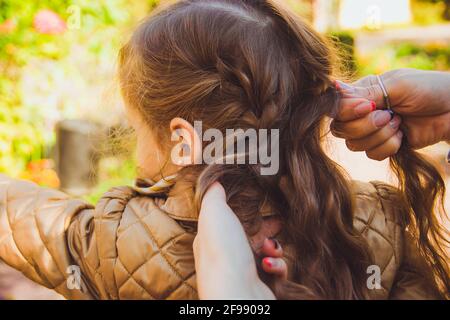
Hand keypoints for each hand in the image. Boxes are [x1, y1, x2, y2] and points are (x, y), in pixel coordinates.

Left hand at [193, 183, 286, 299]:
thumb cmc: (223, 253)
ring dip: (274, 246)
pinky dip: (278, 265)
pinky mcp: (261, 284)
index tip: (262, 202)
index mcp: (212, 237)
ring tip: (270, 247)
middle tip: (278, 223)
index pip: (229, 219)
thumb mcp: (213, 213)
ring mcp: (243, 272)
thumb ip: (213, 196)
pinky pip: (276, 270)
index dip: (246, 210)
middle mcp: (226, 255)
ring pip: (266, 252)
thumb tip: (214, 181)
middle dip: (267, 228)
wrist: (237, 294)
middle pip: (251, 235)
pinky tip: (270, 265)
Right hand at [332, 69, 449, 159]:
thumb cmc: (428, 89)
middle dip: (366, 126)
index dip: (347, 112)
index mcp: (361, 93)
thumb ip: (365, 92)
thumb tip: (333, 87)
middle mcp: (361, 113)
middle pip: (341, 130)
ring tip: (400, 123)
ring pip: (355, 145)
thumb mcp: (397, 85)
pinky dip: (389, 146)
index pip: (336, 108)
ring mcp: (371, 131)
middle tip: (390, 115)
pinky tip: (403, 135)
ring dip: (381, 136)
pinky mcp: (383, 146)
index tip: (370, 107)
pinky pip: (372, 155)